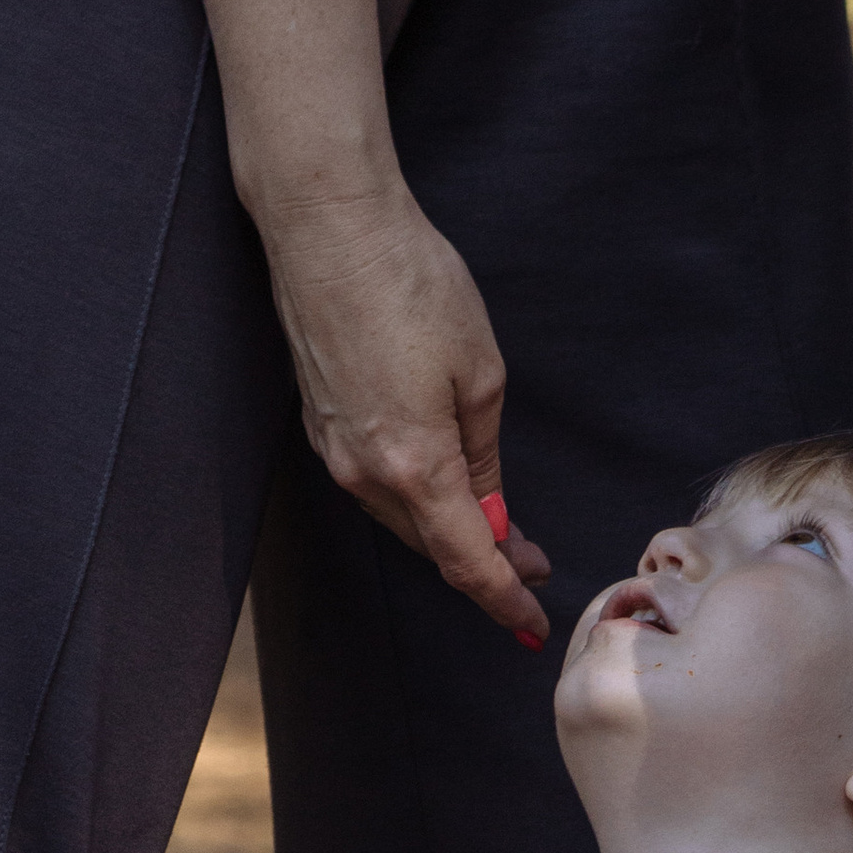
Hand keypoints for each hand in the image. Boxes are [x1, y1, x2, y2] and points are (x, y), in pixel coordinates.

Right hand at [259, 182, 552, 645]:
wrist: (328, 227)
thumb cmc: (410, 284)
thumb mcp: (478, 375)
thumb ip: (483, 459)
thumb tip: (487, 514)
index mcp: (414, 467)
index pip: (466, 561)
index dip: (503, 600)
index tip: (532, 624)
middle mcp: (364, 474)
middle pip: (432, 546)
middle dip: (484, 564)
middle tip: (531, 565)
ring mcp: (334, 451)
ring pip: (401, 518)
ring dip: (448, 530)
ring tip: (496, 529)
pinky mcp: (320, 425)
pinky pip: (375, 484)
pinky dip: (414, 498)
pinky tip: (441, 485)